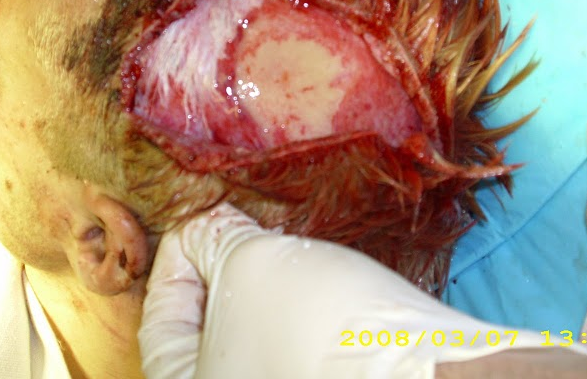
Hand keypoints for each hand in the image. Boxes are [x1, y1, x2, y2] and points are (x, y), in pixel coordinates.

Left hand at [138, 204, 543, 378]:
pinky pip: (290, 347)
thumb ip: (211, 239)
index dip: (178, 259)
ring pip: (253, 336)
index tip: (205, 222)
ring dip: (264, 287)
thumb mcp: (248, 265)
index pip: (161, 320)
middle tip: (242, 228)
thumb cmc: (317, 326)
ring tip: (284, 249)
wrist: (425, 370)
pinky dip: (295, 311)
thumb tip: (207, 226)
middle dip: (223, 270)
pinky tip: (318, 281)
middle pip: (207, 330)